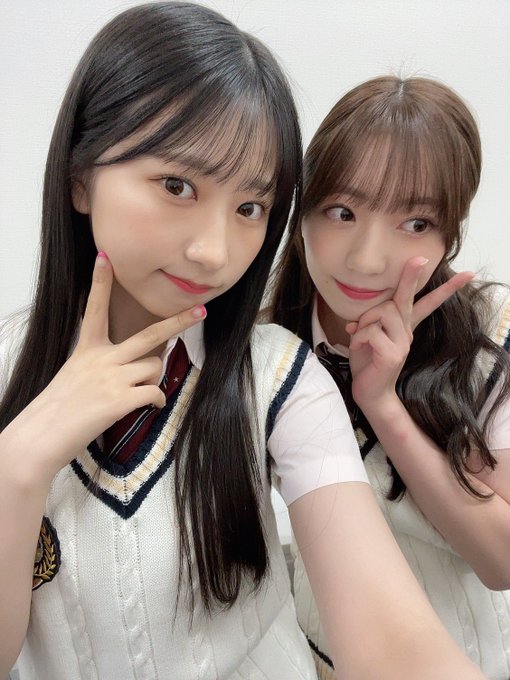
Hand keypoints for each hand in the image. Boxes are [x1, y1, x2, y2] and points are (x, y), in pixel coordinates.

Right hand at [3, 252, 205, 480]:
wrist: (39, 437)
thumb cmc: (57, 410)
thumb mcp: (75, 375)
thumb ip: (103, 365)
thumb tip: (139, 367)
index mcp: (86, 349)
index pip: (95, 309)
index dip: (100, 282)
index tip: (105, 257)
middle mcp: (101, 358)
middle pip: (148, 336)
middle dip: (178, 322)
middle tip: (200, 310)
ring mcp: (111, 378)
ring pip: (153, 368)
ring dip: (152, 381)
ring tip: (135, 395)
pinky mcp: (118, 400)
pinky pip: (154, 393)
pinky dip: (156, 402)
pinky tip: (147, 408)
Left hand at [346, 257, 472, 407]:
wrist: (369, 393)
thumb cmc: (367, 363)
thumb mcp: (367, 338)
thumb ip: (368, 324)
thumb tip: (356, 320)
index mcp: (403, 326)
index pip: (427, 303)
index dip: (446, 289)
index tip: (466, 274)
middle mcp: (407, 332)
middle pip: (406, 298)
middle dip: (411, 276)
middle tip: (419, 258)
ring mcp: (403, 342)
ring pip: (383, 311)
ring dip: (365, 321)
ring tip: (359, 335)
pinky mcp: (394, 353)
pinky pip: (372, 331)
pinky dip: (359, 336)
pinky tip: (358, 346)